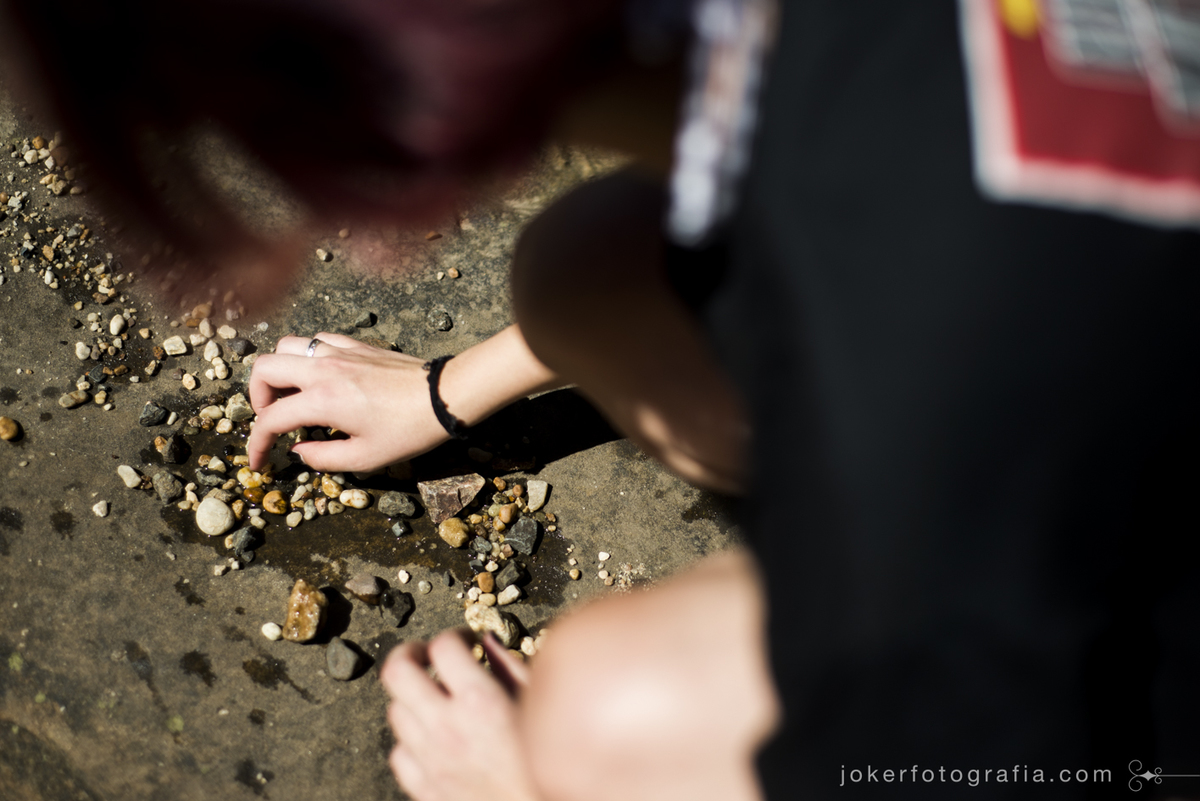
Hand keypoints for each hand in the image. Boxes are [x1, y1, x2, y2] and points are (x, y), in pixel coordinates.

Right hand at [246, 332, 448, 471]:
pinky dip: (306, 356)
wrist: (445, 396)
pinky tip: (319, 377)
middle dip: (257, 397)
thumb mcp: (366, 458)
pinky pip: (316, 340)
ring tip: (292, 396)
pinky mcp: (356, 344)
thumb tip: (298, 452)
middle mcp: (323, 369)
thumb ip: (323, 458)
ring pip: (287, 346)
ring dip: (279, 371)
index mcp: (322, 400)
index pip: (270, 419)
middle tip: (272, 420)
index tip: (259, 461)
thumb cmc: (410, 431)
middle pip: (264, 367)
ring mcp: (339, 351)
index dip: (256, 443)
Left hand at [382, 630, 539, 800]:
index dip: (454, 635)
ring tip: (434, 697)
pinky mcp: (427, 790)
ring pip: (395, 712)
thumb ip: (510, 667)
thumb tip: (487, 640)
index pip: (442, 646)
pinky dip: (411, 740)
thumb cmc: (550, 760)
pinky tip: (432, 737)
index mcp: (479, 701)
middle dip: (410, 653)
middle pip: (397, 672)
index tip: (465, 640)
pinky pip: (400, 755)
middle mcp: (447, 728)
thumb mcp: (539, 705)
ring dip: (411, 697)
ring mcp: (432, 761)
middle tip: (425, 654)